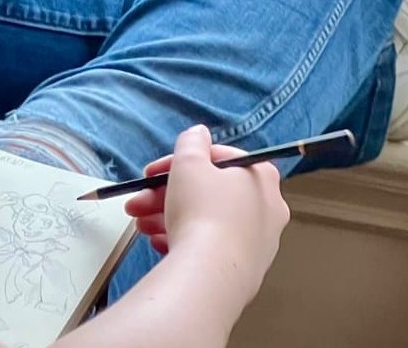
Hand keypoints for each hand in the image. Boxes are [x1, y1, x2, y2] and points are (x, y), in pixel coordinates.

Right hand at [125, 125, 288, 304]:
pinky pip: (210, 244)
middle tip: (140, 199)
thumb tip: (198, 133)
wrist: (210, 274)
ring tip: (141, 224)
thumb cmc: (202, 212)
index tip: (153, 172)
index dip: (179, 161)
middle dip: (166, 193)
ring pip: (206, 219)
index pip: (217, 158)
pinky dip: (185, 239)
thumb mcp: (188, 163)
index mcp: (260, 177)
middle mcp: (267, 207)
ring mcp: (258, 240)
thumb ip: (191, 142)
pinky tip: (160, 242)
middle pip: (208, 191)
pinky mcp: (246, 266)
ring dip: (168, 216)